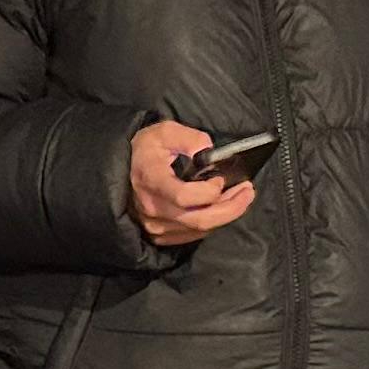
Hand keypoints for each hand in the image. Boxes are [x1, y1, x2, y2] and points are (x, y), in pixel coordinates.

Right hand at [129, 122, 260, 251]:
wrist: (120, 172)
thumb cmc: (143, 151)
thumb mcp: (163, 132)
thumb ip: (189, 137)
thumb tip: (209, 150)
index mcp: (151, 181)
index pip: (184, 196)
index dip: (209, 191)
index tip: (221, 178)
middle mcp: (152, 208)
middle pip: (199, 220)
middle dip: (231, 208)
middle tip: (248, 192)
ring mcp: (155, 226)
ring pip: (199, 230)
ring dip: (225, 215)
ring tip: (240, 197)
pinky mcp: (160, 235)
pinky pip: (193, 236)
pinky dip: (212, 223)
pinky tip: (222, 208)